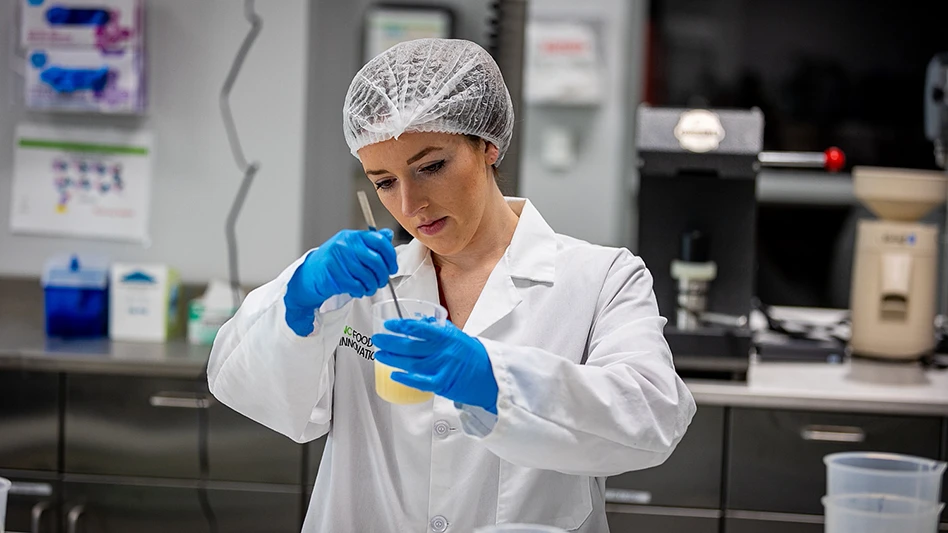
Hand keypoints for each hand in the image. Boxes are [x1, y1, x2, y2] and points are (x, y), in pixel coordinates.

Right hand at [284, 229, 396, 335]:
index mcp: (352, 236)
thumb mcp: (351, 247)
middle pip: (376, 261)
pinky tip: (357, 290)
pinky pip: (356, 286)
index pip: (379, 241)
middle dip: (382, 275)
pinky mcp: (333, 275)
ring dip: (372, 286)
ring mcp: (338, 259)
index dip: (390, 256)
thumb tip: (388, 235)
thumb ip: (370, 242)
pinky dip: (360, 291)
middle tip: (382, 281)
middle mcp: (345, 244)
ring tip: (369, 288)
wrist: (309, 274)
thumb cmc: (333, 262)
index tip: (392, 267)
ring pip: (367, 276)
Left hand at [372, 319, 498, 413]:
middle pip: (410, 345)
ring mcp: (442, 367)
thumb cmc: (474, 356)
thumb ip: (439, 330)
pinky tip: (394, 374)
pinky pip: (419, 381)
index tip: (390, 325)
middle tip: (377, 339)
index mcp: (447, 336)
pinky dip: (405, 378)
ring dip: (392, 358)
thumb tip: (420, 322)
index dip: (401, 326)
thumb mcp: (458, 336)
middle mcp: (443, 350)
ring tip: (380, 355)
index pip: (420, 328)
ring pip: (411, 362)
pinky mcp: (442, 384)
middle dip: (390, 342)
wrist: (491, 376)